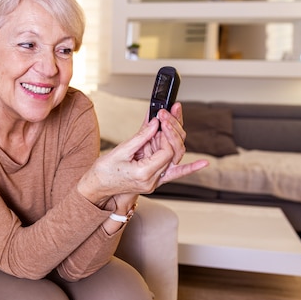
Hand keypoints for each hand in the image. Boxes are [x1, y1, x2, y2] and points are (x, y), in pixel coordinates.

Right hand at [77, 104, 207, 204]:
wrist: (97, 186)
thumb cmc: (104, 170)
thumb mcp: (121, 150)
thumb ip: (141, 137)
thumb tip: (156, 122)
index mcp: (144, 174)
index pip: (166, 152)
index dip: (166, 134)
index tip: (160, 119)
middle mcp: (153, 180)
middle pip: (174, 154)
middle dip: (172, 131)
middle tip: (166, 113)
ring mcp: (156, 181)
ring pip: (174, 158)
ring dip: (175, 138)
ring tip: (172, 117)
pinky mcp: (155, 178)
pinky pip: (175, 173)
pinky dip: (189, 168)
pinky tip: (203, 163)